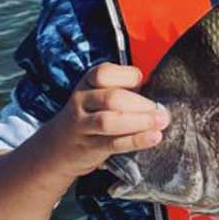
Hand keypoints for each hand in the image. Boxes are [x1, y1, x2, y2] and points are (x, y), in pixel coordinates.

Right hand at [40, 62, 169, 178]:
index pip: (105, 73)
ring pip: (109, 121)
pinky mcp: (89, 146)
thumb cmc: (91, 114)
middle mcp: (82, 100)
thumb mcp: (100, 94)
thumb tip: (157, 92)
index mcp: (88, 82)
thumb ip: (124, 89)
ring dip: (139, 122)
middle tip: (160, 110)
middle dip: (140, 104)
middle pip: (111, 98)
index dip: (129, 77)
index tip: (145, 83)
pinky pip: (113, 143)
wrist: (58, 146)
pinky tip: (153, 137)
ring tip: (160, 122)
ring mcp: (82, 125)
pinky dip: (136, 140)